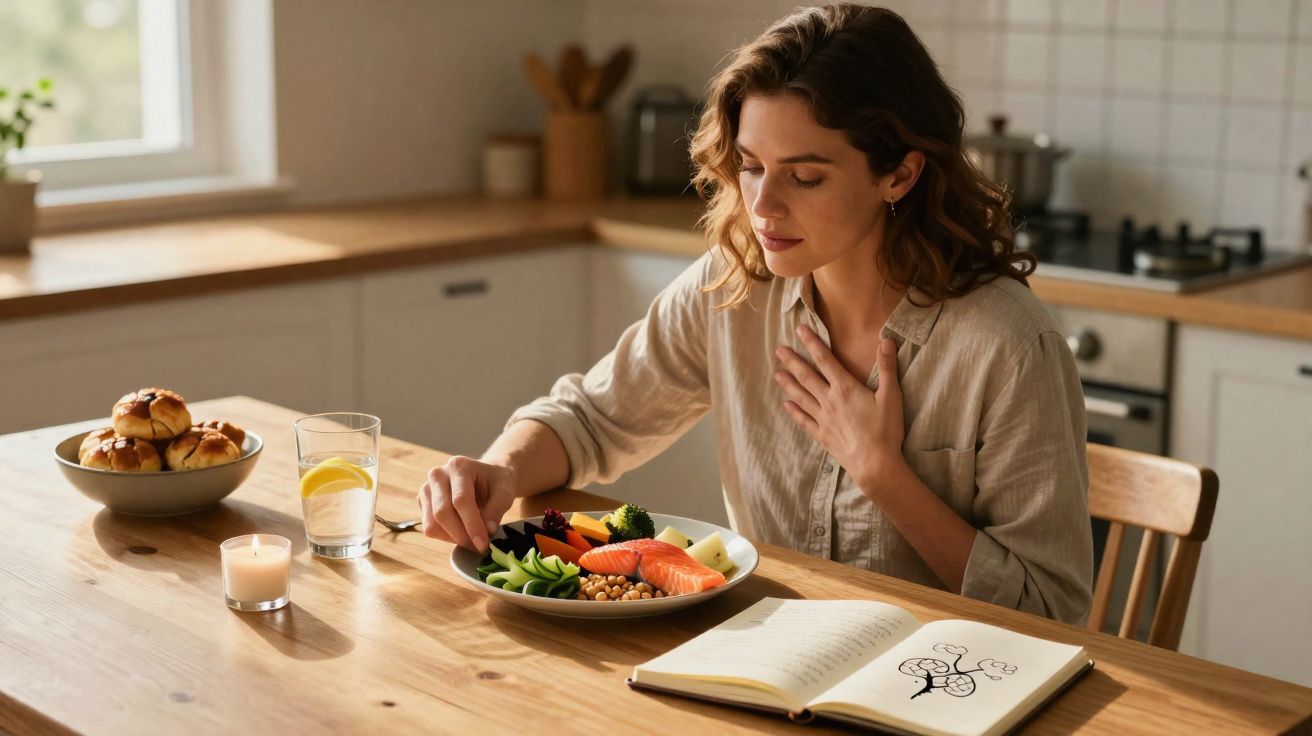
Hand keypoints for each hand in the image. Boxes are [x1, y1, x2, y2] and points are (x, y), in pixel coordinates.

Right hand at [416, 455, 516, 552]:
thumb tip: (487, 531)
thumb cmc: (496, 483)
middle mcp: (438, 474)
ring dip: (453, 538)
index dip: (472, 525)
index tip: (483, 544)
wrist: (486, 477)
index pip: (461, 500)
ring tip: (473, 540)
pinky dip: (446, 537)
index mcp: (459, 466)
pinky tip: (462, 533)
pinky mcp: (423, 502)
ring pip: (432, 524)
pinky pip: (429, 528)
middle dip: (461, 536)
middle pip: (442, 513)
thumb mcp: (505, 492)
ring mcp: (427, 488)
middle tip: (479, 547)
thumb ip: (497, 509)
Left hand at [774, 325, 905, 487]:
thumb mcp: (891, 397)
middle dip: (792, 361)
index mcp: (846, 388)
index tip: (799, 330)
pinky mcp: (822, 435)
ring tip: (776, 373)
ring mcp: (823, 419)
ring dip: (788, 384)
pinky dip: (794, 411)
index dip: (812, 343)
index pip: (825, 360)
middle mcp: (830, 401)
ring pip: (801, 397)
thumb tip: (886, 340)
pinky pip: (804, 420)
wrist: (875, 465)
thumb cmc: (886, 431)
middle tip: (778, 350)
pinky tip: (786, 405)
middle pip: (807, 376)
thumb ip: (887, 368)